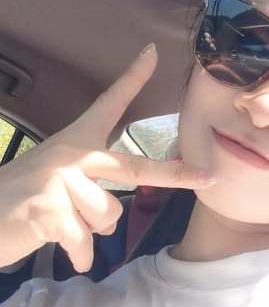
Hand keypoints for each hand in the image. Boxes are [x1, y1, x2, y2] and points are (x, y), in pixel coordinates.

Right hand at [0, 44, 215, 271]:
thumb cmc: (22, 201)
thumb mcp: (58, 181)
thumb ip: (92, 186)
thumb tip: (114, 217)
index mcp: (75, 140)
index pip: (109, 103)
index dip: (132, 77)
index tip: (152, 52)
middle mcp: (72, 154)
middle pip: (136, 166)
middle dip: (176, 175)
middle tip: (208, 177)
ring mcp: (62, 179)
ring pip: (110, 214)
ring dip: (93, 230)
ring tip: (63, 225)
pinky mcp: (52, 209)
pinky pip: (87, 239)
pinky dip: (81, 253)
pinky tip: (69, 253)